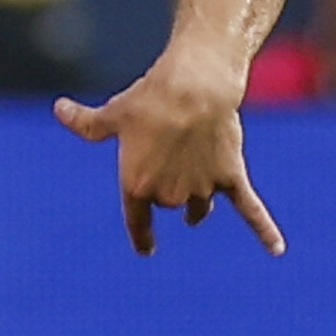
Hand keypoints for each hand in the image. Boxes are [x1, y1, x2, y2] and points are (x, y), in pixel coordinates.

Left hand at [52, 58, 284, 259]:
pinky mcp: (231, 177)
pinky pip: (250, 210)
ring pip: (199, 208)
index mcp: (136, 185)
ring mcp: (202, 188)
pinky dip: (264, 230)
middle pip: (169, 204)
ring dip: (197, 207)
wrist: (194, 86)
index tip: (146, 249)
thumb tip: (59, 109)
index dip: (142, 238)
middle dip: (169, 190)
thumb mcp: (113, 112)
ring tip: (199, 209)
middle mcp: (169, 194)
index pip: (138, 223)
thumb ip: (86, 121)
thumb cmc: (149, 98)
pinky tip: (276, 249)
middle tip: (169, 160)